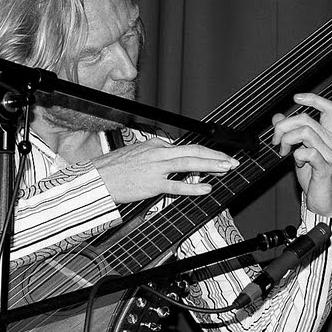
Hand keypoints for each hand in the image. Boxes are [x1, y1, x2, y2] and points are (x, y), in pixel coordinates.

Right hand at [92, 137, 238, 203]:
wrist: (99, 178)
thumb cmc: (115, 168)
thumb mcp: (138, 152)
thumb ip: (157, 154)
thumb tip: (173, 158)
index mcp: (156, 145)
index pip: (187, 147)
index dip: (206, 152)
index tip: (219, 157)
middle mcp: (159, 153)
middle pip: (193, 151)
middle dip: (216, 156)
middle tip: (232, 160)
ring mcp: (156, 169)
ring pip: (189, 163)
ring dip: (211, 165)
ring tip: (226, 168)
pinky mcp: (152, 185)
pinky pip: (177, 185)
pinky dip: (194, 186)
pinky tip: (206, 187)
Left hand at [271, 93, 331, 216]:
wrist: (325, 202)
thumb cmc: (314, 177)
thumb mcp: (299, 150)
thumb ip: (291, 133)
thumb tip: (278, 117)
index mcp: (329, 135)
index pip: (328, 108)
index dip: (313, 98)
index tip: (296, 98)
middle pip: (306, 119)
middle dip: (284, 126)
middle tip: (276, 140)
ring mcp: (330, 154)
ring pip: (306, 132)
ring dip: (287, 140)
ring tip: (284, 151)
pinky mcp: (325, 168)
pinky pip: (308, 152)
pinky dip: (297, 155)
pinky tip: (296, 162)